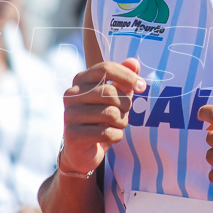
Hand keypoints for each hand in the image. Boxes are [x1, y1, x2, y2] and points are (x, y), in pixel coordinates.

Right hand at [61, 58, 145, 176]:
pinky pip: (107, 133)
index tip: (143, 87)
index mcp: (80, 80)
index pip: (106, 68)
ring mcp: (69, 114)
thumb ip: (124, 78)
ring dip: (122, 122)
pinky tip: (109, 138)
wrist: (82, 150)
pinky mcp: (72, 134)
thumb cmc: (101, 118)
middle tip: (124, 114)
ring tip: (116, 126)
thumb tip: (134, 62)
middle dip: (126, 105)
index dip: (127, 76)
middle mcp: (71, 94)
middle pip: (111, 92)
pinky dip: (116, 136)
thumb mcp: (115, 96)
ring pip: (111, 114)